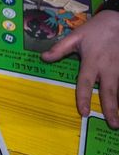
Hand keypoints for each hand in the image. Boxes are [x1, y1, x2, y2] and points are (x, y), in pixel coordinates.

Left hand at [42, 10, 118, 127]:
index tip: (84, 112)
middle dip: (111, 108)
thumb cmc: (96, 29)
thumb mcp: (76, 36)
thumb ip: (60, 48)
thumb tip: (43, 58)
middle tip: (112, 124)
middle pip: (109, 91)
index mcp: (92, 61)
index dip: (84, 98)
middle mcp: (108, 67)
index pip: (86, 83)